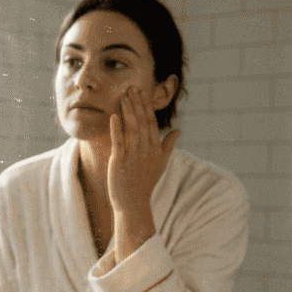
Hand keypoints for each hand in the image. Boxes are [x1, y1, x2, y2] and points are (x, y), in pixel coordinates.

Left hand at [108, 86, 177, 260]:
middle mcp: (146, 150)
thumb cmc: (145, 183)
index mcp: (156, 149)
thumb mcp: (160, 163)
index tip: (142, 92)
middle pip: (142, 122)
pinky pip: (118, 141)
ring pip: (132, 128)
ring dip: (128, 110)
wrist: (133, 203)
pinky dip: (116, 128)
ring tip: (123, 95)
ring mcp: (133, 155)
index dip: (147, 107)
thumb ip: (168, 145)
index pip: (152, 123)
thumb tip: (179, 130)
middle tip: (132, 87)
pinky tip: (113, 115)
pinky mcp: (120, 161)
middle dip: (137, 103)